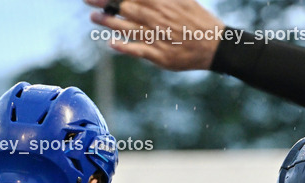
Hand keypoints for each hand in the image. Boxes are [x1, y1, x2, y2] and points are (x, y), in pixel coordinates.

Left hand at [86, 0, 225, 70]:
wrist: (216, 46)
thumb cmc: (198, 21)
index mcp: (163, 3)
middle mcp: (158, 18)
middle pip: (126, 8)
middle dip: (106, 2)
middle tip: (88, 0)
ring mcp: (159, 37)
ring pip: (129, 28)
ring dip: (109, 22)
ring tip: (94, 17)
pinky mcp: (161, 55)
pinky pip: (139, 50)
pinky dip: (125, 47)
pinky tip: (111, 44)